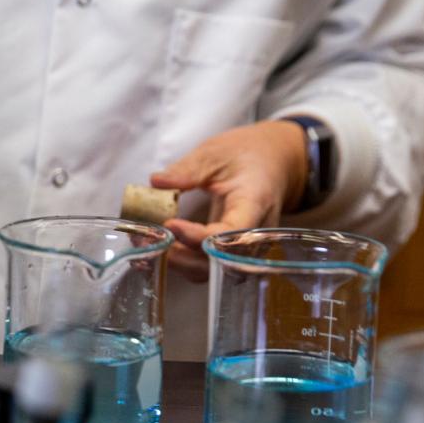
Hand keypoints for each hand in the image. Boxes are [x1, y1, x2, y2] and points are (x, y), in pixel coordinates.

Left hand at [149, 121, 307, 281]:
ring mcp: (246, 246)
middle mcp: (255, 233)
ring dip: (179, 262)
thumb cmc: (247, 155)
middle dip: (182, 255)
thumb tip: (157, 182)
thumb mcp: (217, 153)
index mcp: (256, 203)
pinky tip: (161, 249)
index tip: (170, 223)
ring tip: (150, 243)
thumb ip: (188, 169)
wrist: (273, 162)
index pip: (229, 231)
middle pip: (220, 260)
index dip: (197, 235)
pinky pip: (209, 265)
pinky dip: (183, 262)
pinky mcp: (233, 251)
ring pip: (212, 269)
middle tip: (151, 239)